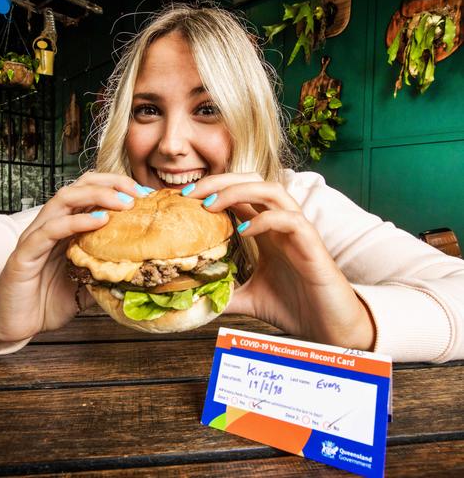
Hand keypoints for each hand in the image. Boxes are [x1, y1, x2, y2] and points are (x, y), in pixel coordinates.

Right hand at [0, 172, 145, 343]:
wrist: (12, 325)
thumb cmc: (46, 303)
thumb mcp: (87, 286)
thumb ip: (106, 274)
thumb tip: (139, 273)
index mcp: (65, 229)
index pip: (90, 192)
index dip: (118, 187)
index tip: (146, 195)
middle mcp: (50, 225)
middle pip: (80, 186)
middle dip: (111, 183)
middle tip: (139, 192)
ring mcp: (36, 236)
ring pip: (64, 199)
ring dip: (96, 195)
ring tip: (123, 202)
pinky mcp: (25, 253)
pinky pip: (50, 230)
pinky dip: (76, 222)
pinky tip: (99, 221)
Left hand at [189, 173, 374, 349]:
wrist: (329, 328)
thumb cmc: (295, 307)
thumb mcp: (248, 299)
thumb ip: (224, 293)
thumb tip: (194, 299)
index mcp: (265, 231)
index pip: (237, 195)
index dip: (210, 190)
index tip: (181, 199)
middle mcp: (280, 224)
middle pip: (252, 182)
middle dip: (218, 181)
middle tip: (189, 194)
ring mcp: (298, 231)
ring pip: (272, 191)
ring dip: (238, 191)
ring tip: (210, 205)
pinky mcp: (313, 245)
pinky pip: (290, 219)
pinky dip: (265, 219)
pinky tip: (243, 231)